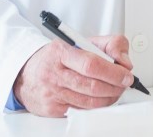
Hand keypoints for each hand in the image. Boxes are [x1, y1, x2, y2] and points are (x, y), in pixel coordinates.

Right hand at [13, 35, 134, 117]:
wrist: (26, 73)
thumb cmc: (56, 58)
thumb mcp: (79, 41)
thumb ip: (108, 44)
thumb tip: (124, 61)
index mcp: (61, 52)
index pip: (91, 64)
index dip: (113, 72)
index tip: (126, 74)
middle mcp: (54, 74)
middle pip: (92, 86)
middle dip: (114, 86)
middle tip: (124, 83)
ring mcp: (52, 93)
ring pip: (89, 102)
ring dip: (109, 98)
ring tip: (115, 90)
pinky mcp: (52, 109)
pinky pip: (81, 111)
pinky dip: (96, 107)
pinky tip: (100, 99)